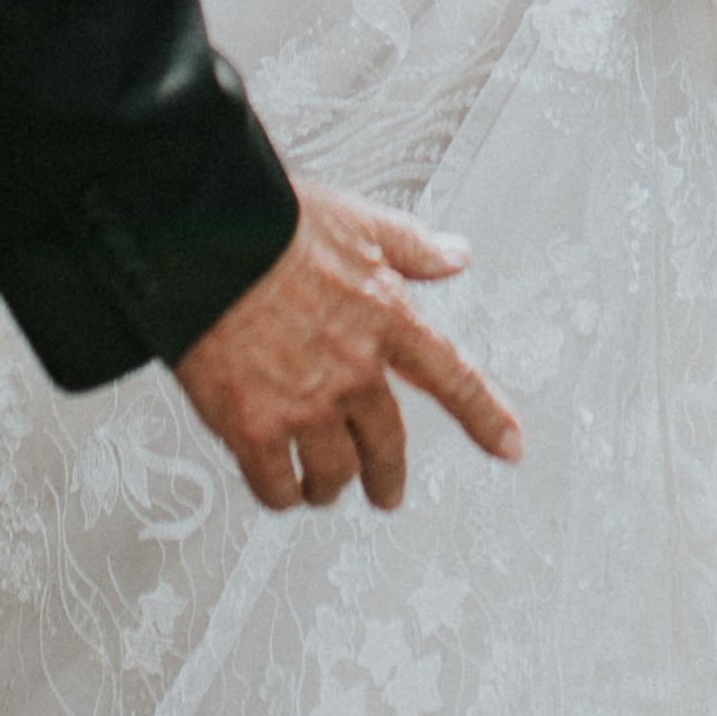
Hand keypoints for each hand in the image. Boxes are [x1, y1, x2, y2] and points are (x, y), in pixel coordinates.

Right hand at [170, 181, 524, 513]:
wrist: (206, 239)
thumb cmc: (278, 223)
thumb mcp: (362, 222)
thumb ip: (414, 246)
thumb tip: (457, 255)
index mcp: (388, 322)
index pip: (453, 378)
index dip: (487, 418)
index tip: (510, 447)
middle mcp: (355, 373)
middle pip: (387, 446)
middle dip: (388, 477)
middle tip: (386, 493)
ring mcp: (305, 406)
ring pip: (334, 474)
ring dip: (332, 487)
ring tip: (323, 490)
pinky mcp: (253, 428)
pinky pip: (275, 485)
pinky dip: (281, 493)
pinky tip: (278, 488)